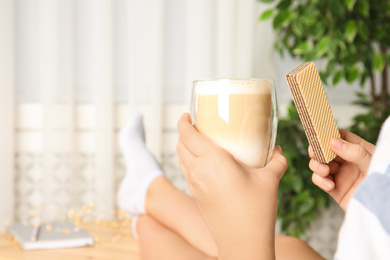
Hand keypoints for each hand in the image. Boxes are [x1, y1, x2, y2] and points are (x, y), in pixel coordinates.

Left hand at [176, 113, 287, 258]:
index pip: (187, 135)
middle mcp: (198, 171)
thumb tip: (279, 151)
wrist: (243, 243)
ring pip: (181, 159)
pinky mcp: (196, 197)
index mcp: (213, 161)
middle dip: (183, 132)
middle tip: (196, 126)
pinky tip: (203, 165)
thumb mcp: (269, 180)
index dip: (183, 122)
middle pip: (180, 145)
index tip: (187, 115)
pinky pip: (186, 173)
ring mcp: (195, 185)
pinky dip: (188, 162)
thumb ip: (276, 161)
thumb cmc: (255, 211)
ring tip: (197, 142)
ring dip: (184, 147)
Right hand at [309, 129, 374, 210]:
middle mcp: (347, 161)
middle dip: (317, 151)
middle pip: (325, 150)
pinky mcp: (334, 189)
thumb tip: (333, 141)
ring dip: (317, 166)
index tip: (320, 135)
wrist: (382, 207)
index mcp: (358, 150)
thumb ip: (354, 151)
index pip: (341, 137)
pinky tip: (329, 185)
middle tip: (314, 153)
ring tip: (324, 171)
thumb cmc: (382, 182)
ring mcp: (339, 175)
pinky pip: (320, 180)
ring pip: (318, 164)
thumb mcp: (371, 163)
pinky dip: (320, 181)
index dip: (329, 134)